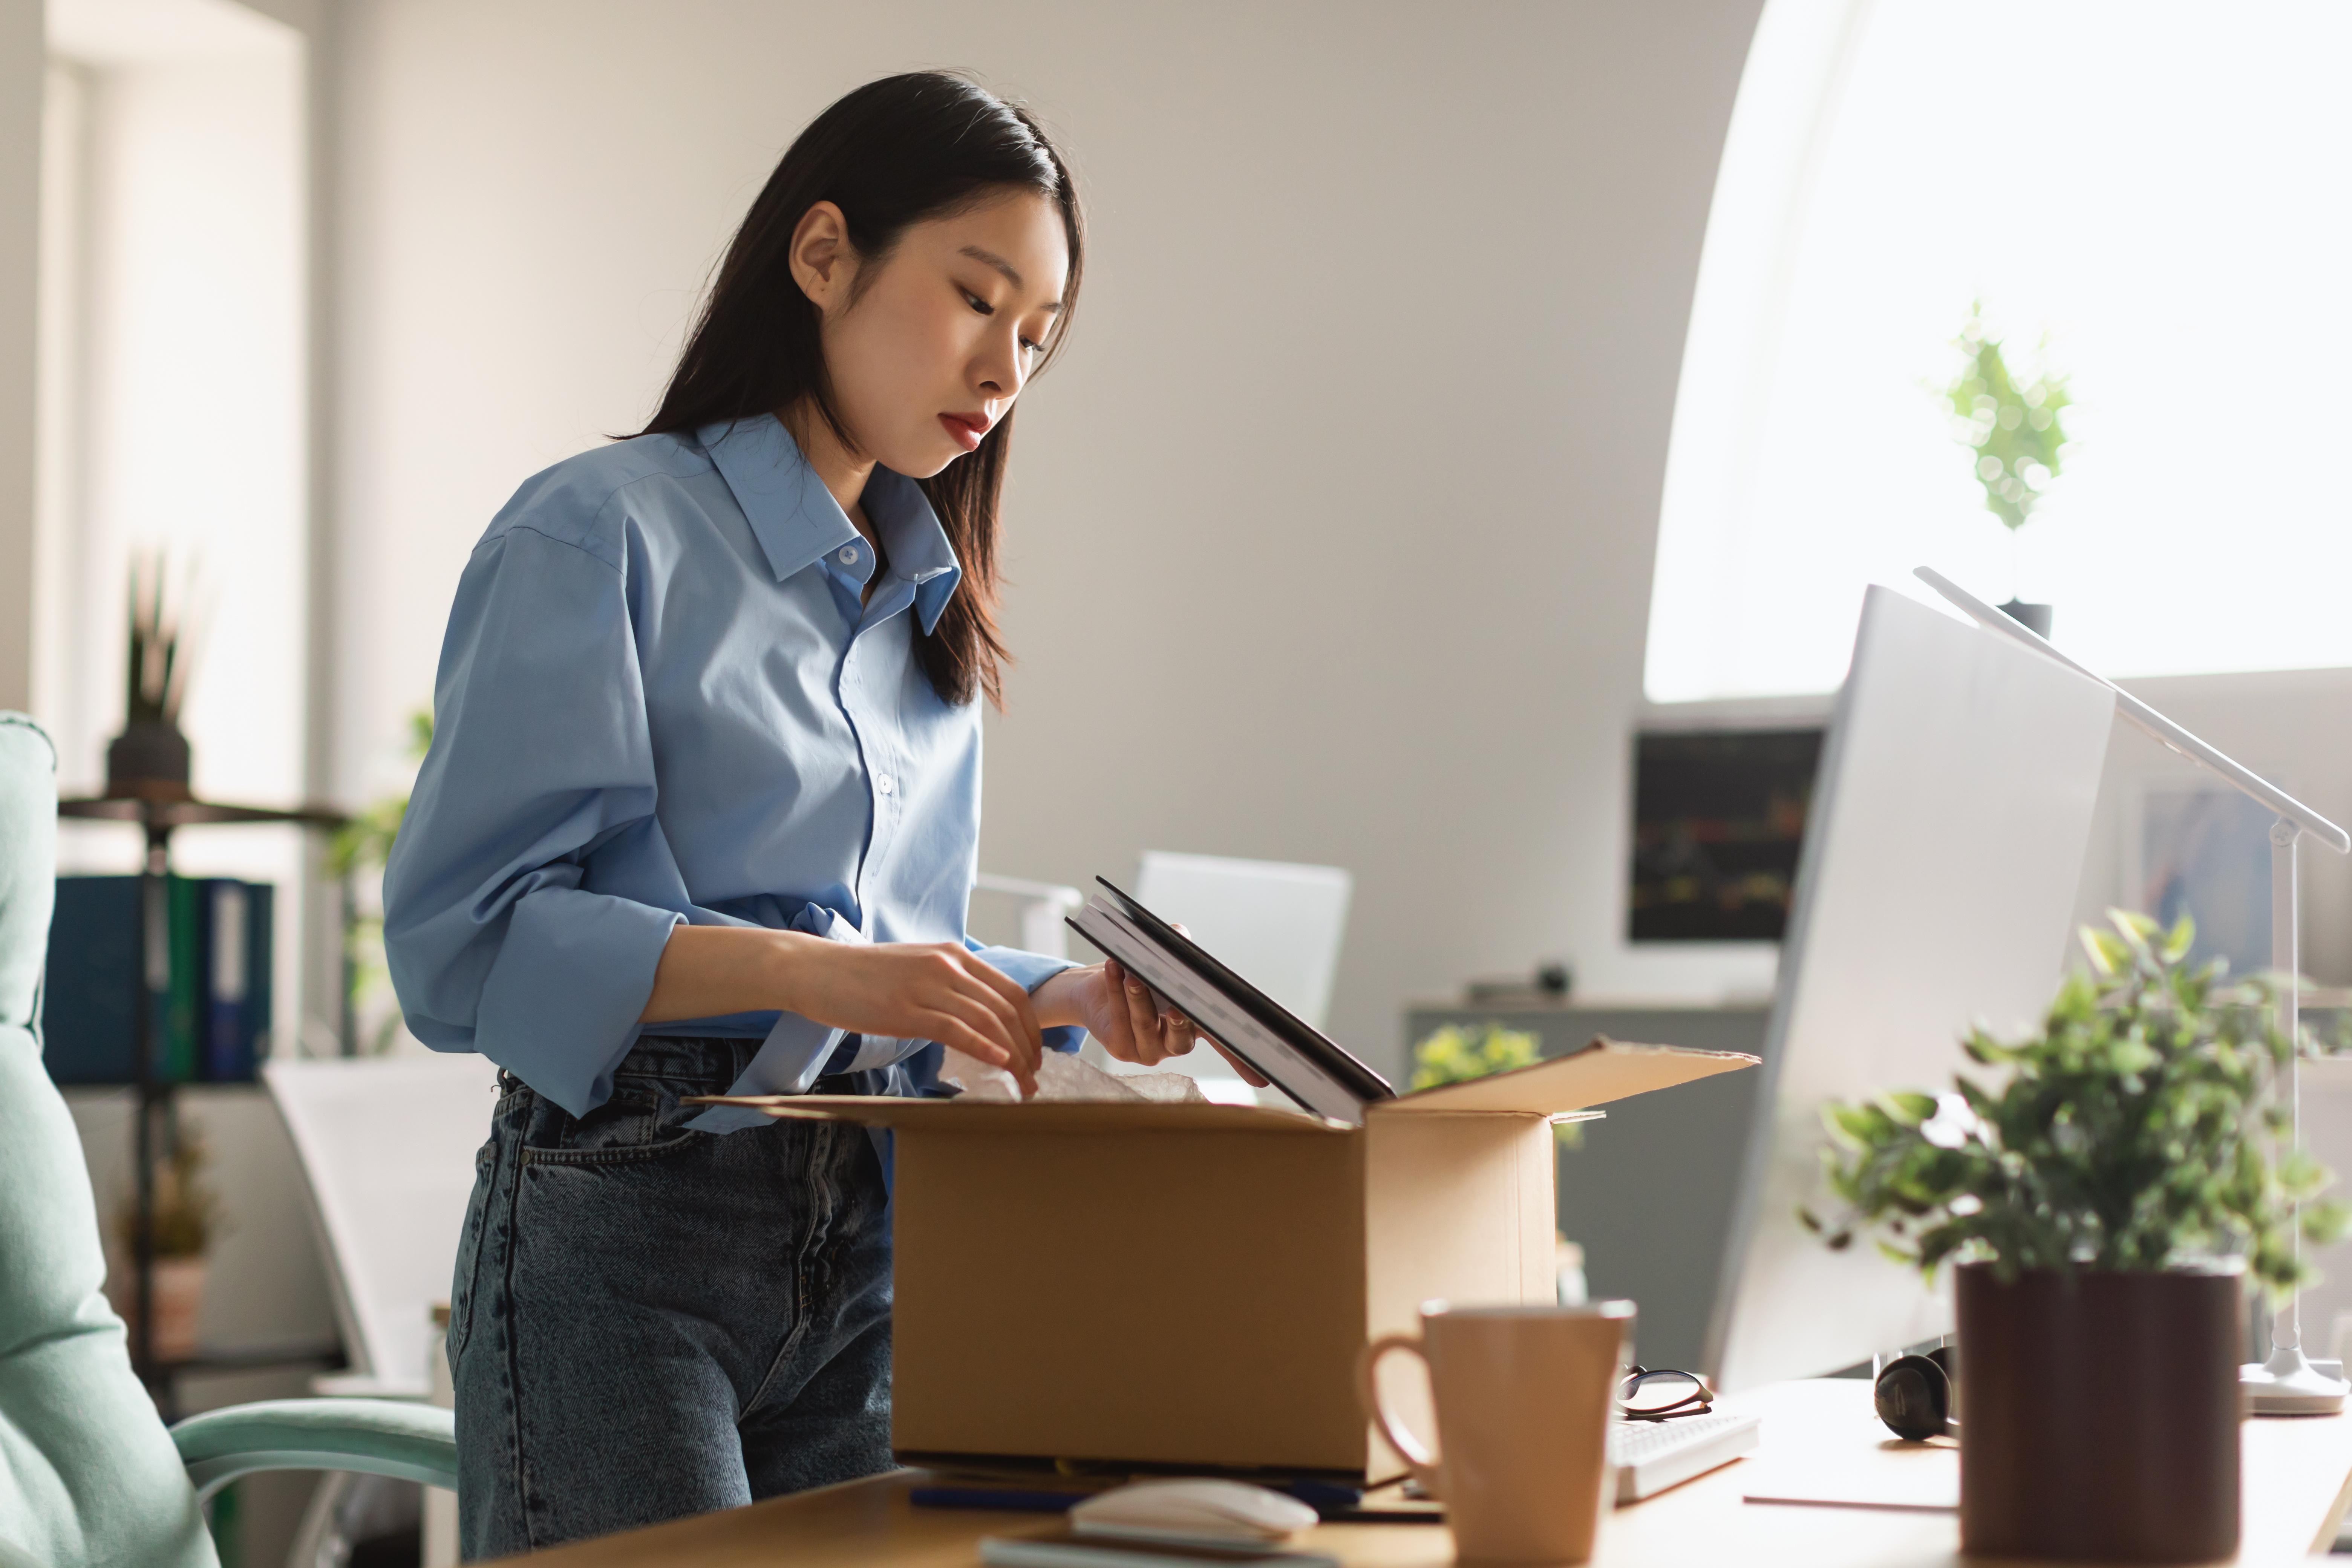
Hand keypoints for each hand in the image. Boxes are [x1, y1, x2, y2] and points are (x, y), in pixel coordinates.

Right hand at [781, 939, 1046, 1094]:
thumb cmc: (864, 976)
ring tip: (1022, 1084)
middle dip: (1028, 1047)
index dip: (1031, 1026)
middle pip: (1006, 1008)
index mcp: (954, 955)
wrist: (818, 970)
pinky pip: (956, 1029)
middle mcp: (948, 965)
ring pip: (988, 1021)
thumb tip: (975, 1017)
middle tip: (1034, 1077)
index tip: (1035, 1053)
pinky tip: (1001, 1065)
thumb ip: (948, 986)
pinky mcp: (906, 1009)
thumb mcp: (917, 969)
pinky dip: (984, 1048)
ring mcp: (927, 985)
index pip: (1010, 991)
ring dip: (1013, 1056)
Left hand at [1034, 961, 1270, 1084]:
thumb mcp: (1167, 965)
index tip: (1263, 1080)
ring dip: (1139, 998)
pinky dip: (1116, 990)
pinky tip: (1115, 967)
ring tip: (1133, 974)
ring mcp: (1147, 1049)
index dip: (1243, 1061)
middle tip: (1177, 1007)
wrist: (1098, 992)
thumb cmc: (1143, 980)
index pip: (1224, 1045)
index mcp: (1196, 1027)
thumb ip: (1179, 953)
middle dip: (1180, 1023)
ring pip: (1145, 1025)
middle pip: (1181, 1038)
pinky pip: (1119, 1018)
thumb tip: (1177, 932)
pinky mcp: (1120, 1047)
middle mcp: (1174, 1043)